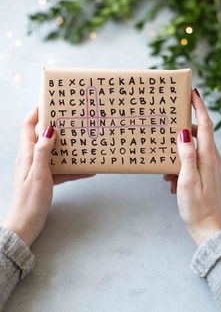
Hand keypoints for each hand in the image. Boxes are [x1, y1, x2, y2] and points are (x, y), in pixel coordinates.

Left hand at [2, 105, 94, 246]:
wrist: (25, 225)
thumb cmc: (30, 201)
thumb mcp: (38, 174)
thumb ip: (42, 152)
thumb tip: (49, 130)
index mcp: (26, 154)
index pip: (28, 126)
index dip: (36, 112)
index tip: (48, 102)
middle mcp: (31, 158)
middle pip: (42, 136)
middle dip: (55, 126)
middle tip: (70, 119)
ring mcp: (38, 169)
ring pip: (53, 152)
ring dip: (66, 146)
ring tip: (81, 140)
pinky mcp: (45, 180)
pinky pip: (60, 169)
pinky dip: (71, 168)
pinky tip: (87, 170)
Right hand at [163, 88, 220, 245]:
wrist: (208, 228)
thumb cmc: (196, 207)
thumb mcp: (187, 181)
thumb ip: (187, 156)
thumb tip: (184, 133)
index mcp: (208, 158)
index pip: (206, 125)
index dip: (200, 108)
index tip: (193, 93)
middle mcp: (212, 159)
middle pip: (200, 134)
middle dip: (185, 131)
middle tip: (170, 127)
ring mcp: (211, 167)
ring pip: (194, 149)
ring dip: (180, 153)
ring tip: (168, 169)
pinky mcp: (207, 174)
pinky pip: (193, 161)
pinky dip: (181, 165)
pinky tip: (172, 179)